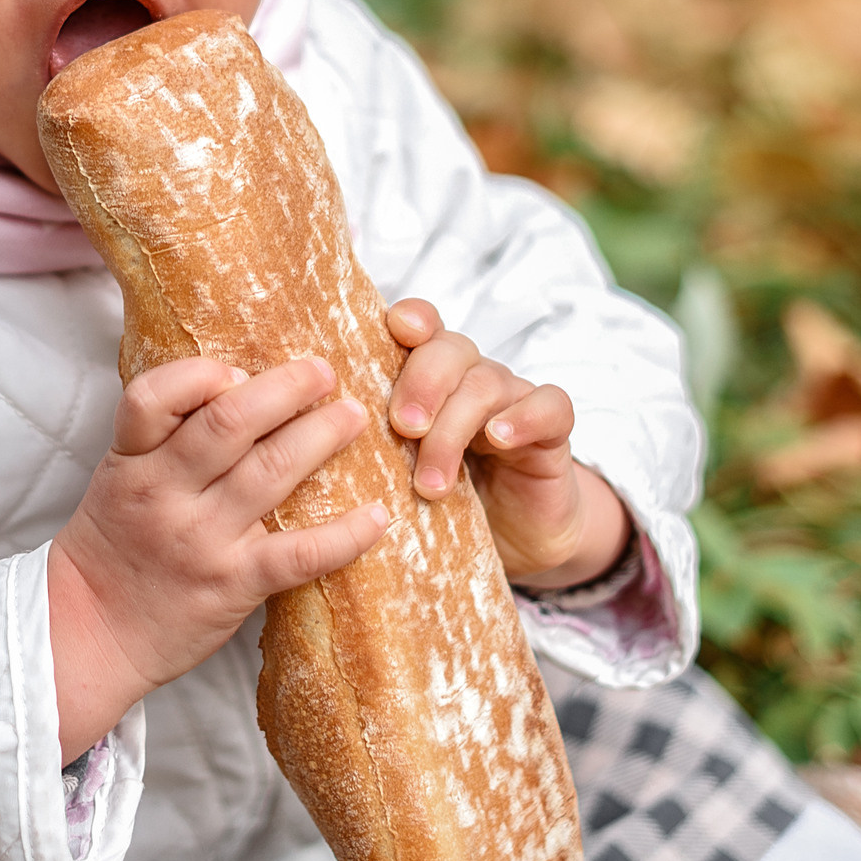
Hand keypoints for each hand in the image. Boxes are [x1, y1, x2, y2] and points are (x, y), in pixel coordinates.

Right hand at [48, 356, 389, 759]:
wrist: (89, 634)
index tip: (238, 372)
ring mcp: (201, 539)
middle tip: (322, 373)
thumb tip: (237, 390)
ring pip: (270, 472)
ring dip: (320, 437)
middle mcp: (165, 493)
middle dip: (285, 389)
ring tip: (351, 416)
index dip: (199, 375)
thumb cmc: (113, 549)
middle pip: (229, 424)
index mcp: (131, 461)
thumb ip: (163, 438)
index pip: (151, 398)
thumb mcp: (119, 478)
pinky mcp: (233, 585)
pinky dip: (346, 534)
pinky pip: (299, 554)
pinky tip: (377, 516)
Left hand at [382, 298, 628, 590]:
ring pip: (487, 383)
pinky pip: (550, 405)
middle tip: (401, 426)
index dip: (412, 318)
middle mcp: (471, 377)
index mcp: (429, 376)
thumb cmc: (442, 500)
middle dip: (422, 383)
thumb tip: (308, 433)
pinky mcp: (552, 431)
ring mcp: (513, 400)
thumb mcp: (396, 470)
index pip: (422, 326)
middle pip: (450, 349)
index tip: (395, 328)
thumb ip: (365, 442)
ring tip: (430, 481)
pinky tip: (499, 438)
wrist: (512, 542)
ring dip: (453, 428)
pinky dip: (524, 417)